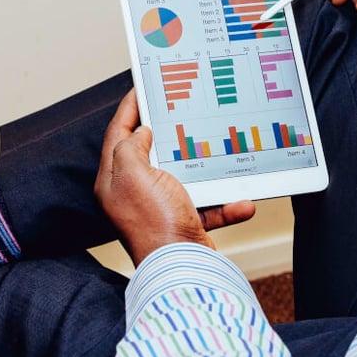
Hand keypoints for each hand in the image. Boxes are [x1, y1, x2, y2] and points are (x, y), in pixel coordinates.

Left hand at [95, 90, 256, 265]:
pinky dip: (225, 203)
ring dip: (205, 168)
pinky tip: (242, 201)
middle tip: (181, 107)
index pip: (118, 134)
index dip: (129, 108)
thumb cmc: (154, 222)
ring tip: (217, 147)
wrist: (181, 269)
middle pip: (149, 152)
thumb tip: (142, 133)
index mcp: (114, 180)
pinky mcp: (184, 223)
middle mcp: (133, 193)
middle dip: (168, 131)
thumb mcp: (133, 174)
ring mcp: (159, 208)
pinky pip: (208, 205)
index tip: (141, 87)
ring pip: (183, 176)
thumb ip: (131, 147)